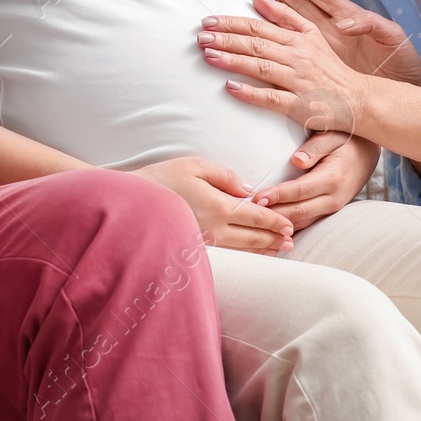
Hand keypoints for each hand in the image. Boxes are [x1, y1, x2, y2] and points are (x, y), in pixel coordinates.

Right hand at [134, 156, 293, 254]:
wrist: (129, 204)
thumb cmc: (160, 179)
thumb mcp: (194, 165)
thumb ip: (224, 176)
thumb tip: (247, 189)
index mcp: (218, 205)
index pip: (255, 216)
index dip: (274, 220)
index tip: (289, 224)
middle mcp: (215, 228)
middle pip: (252, 236)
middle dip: (274, 237)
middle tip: (292, 240)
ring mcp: (204, 242)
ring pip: (242, 249)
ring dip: (262, 249)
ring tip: (278, 249)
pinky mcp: (194, 249)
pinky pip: (227, 254)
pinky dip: (244, 255)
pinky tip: (250, 254)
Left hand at [198, 0, 367, 133]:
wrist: (358, 100)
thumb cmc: (330, 69)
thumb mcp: (312, 35)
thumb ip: (286, 16)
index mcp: (298, 39)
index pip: (258, 27)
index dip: (231, 23)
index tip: (208, 21)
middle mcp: (297, 56)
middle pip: (256, 44)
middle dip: (226, 38)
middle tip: (200, 36)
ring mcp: (298, 80)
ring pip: (261, 67)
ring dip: (233, 61)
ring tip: (208, 56)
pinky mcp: (300, 105)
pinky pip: (272, 98)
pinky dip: (251, 92)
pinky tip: (231, 88)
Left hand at [255, 131, 380, 232]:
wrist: (367, 155)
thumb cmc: (347, 141)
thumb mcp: (333, 136)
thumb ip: (315, 147)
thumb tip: (297, 160)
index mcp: (332, 178)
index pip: (300, 190)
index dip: (278, 195)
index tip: (258, 198)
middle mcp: (332, 198)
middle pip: (298, 212)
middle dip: (273, 215)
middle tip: (249, 214)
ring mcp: (330, 209)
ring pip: (301, 223)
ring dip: (278, 226)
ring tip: (254, 224)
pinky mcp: (326, 213)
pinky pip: (305, 225)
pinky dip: (287, 230)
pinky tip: (268, 233)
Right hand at [266, 0, 420, 87]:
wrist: (400, 92)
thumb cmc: (400, 61)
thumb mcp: (392, 37)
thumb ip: (370, 24)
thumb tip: (347, 23)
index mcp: (349, 17)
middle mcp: (333, 29)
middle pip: (301, 4)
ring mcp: (325, 46)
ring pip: (294, 23)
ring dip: (274, 12)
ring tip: (253, 0)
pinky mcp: (322, 64)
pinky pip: (297, 49)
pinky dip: (280, 41)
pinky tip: (263, 37)